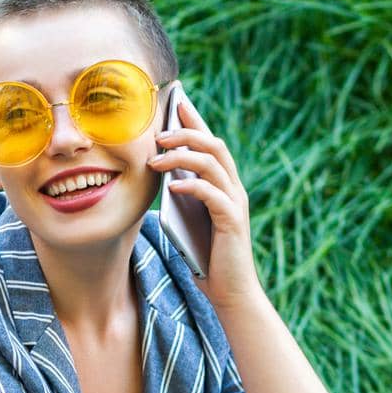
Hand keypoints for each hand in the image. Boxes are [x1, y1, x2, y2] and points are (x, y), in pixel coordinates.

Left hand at [146, 88, 264, 310]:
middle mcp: (234, 189)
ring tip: (156, 160)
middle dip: (186, 132)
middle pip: (214, 145)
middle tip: (158, 133)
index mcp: (224, 185)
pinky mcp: (231, 222)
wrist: (230, 292)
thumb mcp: (189, 220)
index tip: (176, 99)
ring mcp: (235, 204)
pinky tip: (171, 186)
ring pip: (213, 164)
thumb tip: (158, 172)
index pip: (211, 143)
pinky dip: (190, 186)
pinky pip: (211, 194)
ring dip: (182, 156)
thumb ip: (181, 196)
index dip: (195, 119)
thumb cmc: (206, 257)